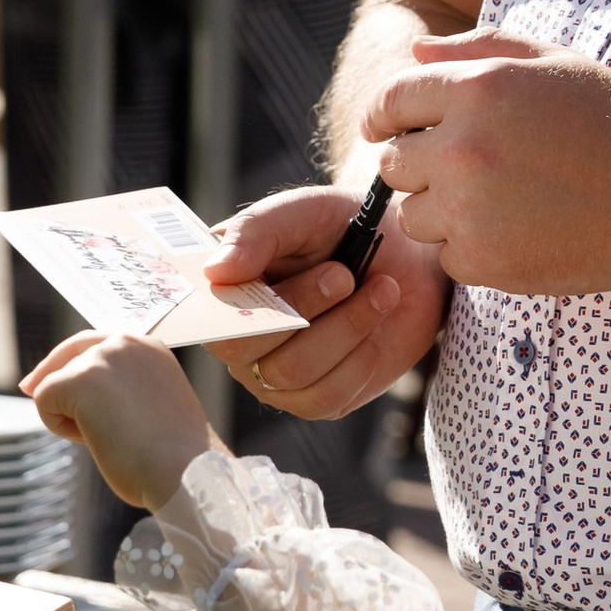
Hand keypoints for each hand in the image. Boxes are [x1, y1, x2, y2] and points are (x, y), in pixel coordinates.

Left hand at [21, 331, 219, 507]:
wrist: (183, 471)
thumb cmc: (173, 457)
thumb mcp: (152, 409)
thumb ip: (122, 394)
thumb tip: (79, 400)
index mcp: (150, 348)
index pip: (99, 343)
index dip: (71, 361)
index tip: (49, 375)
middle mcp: (127, 342)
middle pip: (71, 350)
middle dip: (48, 371)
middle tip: (27, 388)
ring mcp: (103, 356)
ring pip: (58, 381)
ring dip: (71, 416)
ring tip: (108, 439)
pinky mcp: (79, 379)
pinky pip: (44, 401)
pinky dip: (60, 427)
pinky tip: (93, 441)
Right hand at [201, 180, 447, 419]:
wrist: (407, 252)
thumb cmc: (343, 226)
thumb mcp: (302, 211)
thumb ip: (256, 232)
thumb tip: (215, 272)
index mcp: (221, 292)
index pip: (203, 314)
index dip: (228, 308)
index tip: (269, 282)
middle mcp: (239, 340)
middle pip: (244, 349)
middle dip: (303, 307)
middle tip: (343, 273)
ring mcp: (275, 375)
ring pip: (291, 373)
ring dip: (345, 326)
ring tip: (381, 288)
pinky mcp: (319, 399)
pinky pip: (327, 397)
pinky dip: (361, 356)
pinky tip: (378, 319)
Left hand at [361, 33, 610, 296]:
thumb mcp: (552, 63)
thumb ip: (479, 47)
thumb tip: (415, 51)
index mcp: (477, 89)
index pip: (392, 101)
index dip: (384, 116)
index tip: (390, 129)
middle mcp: (463, 148)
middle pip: (394, 165)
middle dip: (420, 166)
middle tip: (468, 170)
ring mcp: (470, 209)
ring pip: (414, 216)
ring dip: (443, 212)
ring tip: (500, 202)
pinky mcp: (485, 261)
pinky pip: (448, 257)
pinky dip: (473, 250)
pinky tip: (519, 232)